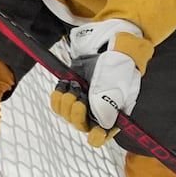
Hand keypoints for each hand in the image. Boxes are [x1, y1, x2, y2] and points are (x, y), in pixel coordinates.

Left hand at [49, 19, 150, 146]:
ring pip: (68, 115)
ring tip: (72, 88)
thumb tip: (102, 126)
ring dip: (65, 103)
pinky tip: (63, 86)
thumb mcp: (116, 83)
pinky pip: (58, 103)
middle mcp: (99, 110)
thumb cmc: (118, 60)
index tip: (92, 131)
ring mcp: (84, 100)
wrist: (108, 40)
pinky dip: (57, 96)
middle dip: (76, 114)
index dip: (97, 136)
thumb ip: (109, 105)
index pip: (104, 135)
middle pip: (82, 125)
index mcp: (115, 113)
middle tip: (78, 99)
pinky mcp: (72, 90)